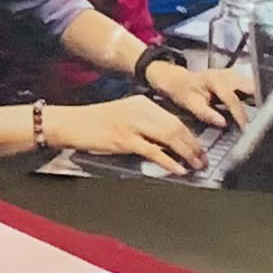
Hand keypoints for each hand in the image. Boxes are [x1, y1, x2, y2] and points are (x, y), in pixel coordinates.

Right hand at [50, 93, 215, 167]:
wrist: (69, 122)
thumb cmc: (93, 122)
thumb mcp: (123, 115)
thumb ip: (145, 124)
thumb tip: (168, 141)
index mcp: (141, 103)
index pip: (174, 119)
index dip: (191, 136)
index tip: (200, 149)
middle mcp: (139, 110)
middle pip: (176, 128)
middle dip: (193, 146)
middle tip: (202, 160)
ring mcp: (132, 124)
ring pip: (169, 138)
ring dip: (186, 154)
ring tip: (195, 166)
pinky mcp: (124, 139)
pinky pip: (153, 151)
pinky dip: (169, 161)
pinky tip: (177, 169)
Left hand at [141, 55, 255, 127]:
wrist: (178, 79)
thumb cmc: (183, 91)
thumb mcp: (189, 103)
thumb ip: (205, 113)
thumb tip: (222, 123)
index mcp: (216, 80)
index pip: (233, 99)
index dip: (241, 114)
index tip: (247, 128)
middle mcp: (228, 75)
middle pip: (251, 87)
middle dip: (260, 102)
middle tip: (265, 120)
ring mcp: (234, 74)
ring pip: (255, 85)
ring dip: (260, 99)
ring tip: (264, 116)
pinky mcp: (238, 77)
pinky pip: (252, 86)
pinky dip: (257, 97)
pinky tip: (260, 109)